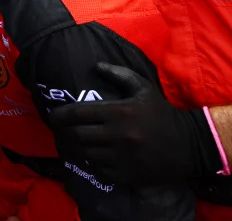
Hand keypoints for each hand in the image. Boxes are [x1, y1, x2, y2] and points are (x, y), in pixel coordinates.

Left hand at [48, 62, 221, 184]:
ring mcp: (122, 157)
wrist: (189, 144)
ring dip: (74, 149)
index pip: (77, 113)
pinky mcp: (127, 174)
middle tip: (59, 131)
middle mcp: (117, 135)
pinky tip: (90, 157)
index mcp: (119, 112)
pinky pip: (98, 170)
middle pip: (76, 135)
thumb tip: (96, 65)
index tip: (53, 116)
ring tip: (70, 144)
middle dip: (62, 133)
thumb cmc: (161, 113)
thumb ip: (119, 74)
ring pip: (85, 154)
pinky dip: (91, 164)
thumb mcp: (143, 87)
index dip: (59, 115)